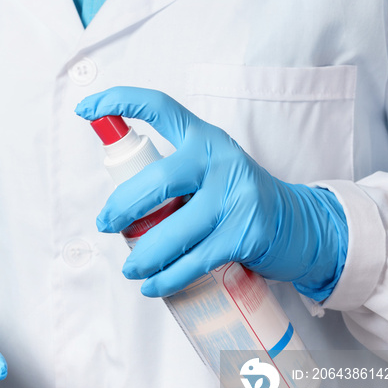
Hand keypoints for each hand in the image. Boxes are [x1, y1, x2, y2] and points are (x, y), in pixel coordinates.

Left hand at [76, 87, 347, 300]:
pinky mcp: (244, 234)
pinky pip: (192, 262)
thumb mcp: (210, 171)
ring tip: (130, 268)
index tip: (87, 108)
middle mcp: (219, 161)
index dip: (121, 102)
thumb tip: (119, 200)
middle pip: (155, 181)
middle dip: (120, 208)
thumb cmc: (238, 198)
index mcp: (204, 139)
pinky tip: (152, 286)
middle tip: (105, 224)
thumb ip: (174, 174)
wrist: (299, 224)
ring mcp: (235, 198)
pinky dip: (166, 279)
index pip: (160, 108)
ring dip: (141, 256)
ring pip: (171, 231)